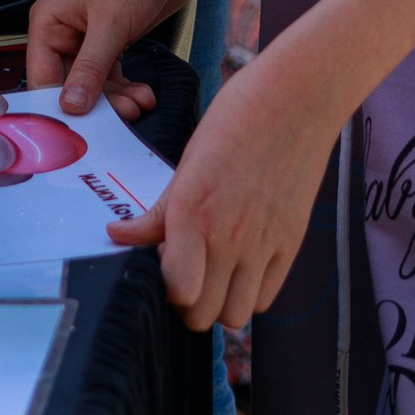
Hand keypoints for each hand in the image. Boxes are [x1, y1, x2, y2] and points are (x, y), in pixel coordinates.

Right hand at [29, 0, 205, 118]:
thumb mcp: (111, 23)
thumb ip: (90, 69)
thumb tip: (70, 107)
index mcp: (49, 20)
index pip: (42, 77)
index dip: (58, 106)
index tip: (78, 131)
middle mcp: (64, 30)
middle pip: (69, 85)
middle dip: (96, 104)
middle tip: (122, 117)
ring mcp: (90, 36)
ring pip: (94, 85)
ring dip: (117, 100)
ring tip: (140, 103)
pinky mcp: (114, 40)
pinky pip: (112, 76)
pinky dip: (127, 88)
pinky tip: (143, 94)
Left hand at [108, 40, 343, 334]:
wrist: (297, 98)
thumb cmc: (236, 119)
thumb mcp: (187, 161)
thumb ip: (157, 212)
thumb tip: (117, 235)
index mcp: (193, 212)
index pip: (178, 292)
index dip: (165, 287)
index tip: (164, 264)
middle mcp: (228, 236)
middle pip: (203, 315)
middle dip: (188, 302)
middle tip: (186, 271)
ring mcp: (264, 245)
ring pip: (236, 316)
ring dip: (220, 303)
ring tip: (214, 272)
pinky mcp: (291, 245)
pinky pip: (266, 298)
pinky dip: (250, 293)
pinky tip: (242, 265)